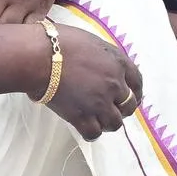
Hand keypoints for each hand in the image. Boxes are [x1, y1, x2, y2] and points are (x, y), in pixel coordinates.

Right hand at [41, 25, 142, 140]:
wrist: (39, 57)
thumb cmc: (59, 42)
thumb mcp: (91, 42)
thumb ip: (104, 57)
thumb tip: (101, 67)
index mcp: (117, 63)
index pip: (137, 82)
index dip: (137, 92)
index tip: (133, 97)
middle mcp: (113, 85)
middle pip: (128, 106)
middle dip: (122, 110)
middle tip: (112, 110)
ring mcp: (99, 103)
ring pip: (114, 123)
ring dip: (108, 122)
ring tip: (98, 120)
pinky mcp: (81, 116)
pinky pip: (94, 133)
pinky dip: (92, 133)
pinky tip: (86, 128)